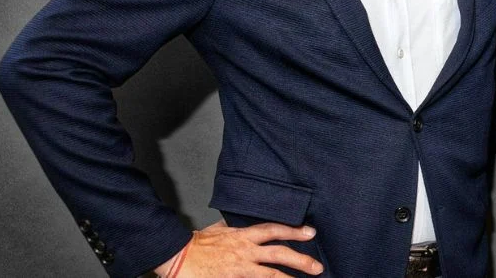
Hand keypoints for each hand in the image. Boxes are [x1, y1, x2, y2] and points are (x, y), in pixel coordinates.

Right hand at [155, 219, 323, 276]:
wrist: (177, 257)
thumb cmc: (196, 244)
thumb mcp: (219, 229)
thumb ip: (233, 227)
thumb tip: (240, 223)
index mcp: (243, 235)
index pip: (274, 230)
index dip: (293, 230)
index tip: (310, 232)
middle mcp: (245, 251)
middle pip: (279, 254)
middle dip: (301, 260)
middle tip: (318, 267)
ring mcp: (240, 268)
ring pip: (271, 274)